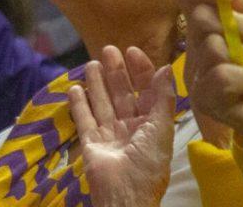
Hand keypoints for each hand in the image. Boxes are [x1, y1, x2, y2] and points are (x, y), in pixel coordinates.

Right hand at [68, 46, 174, 206]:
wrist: (125, 196)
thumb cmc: (148, 163)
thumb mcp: (161, 128)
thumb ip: (163, 97)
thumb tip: (167, 67)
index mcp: (151, 124)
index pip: (146, 91)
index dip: (141, 71)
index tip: (132, 51)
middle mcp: (131, 127)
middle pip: (122, 94)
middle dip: (116, 72)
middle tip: (108, 50)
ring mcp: (110, 135)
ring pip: (102, 103)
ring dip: (97, 84)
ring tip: (91, 63)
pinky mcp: (91, 143)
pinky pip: (84, 120)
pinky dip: (79, 104)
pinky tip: (75, 87)